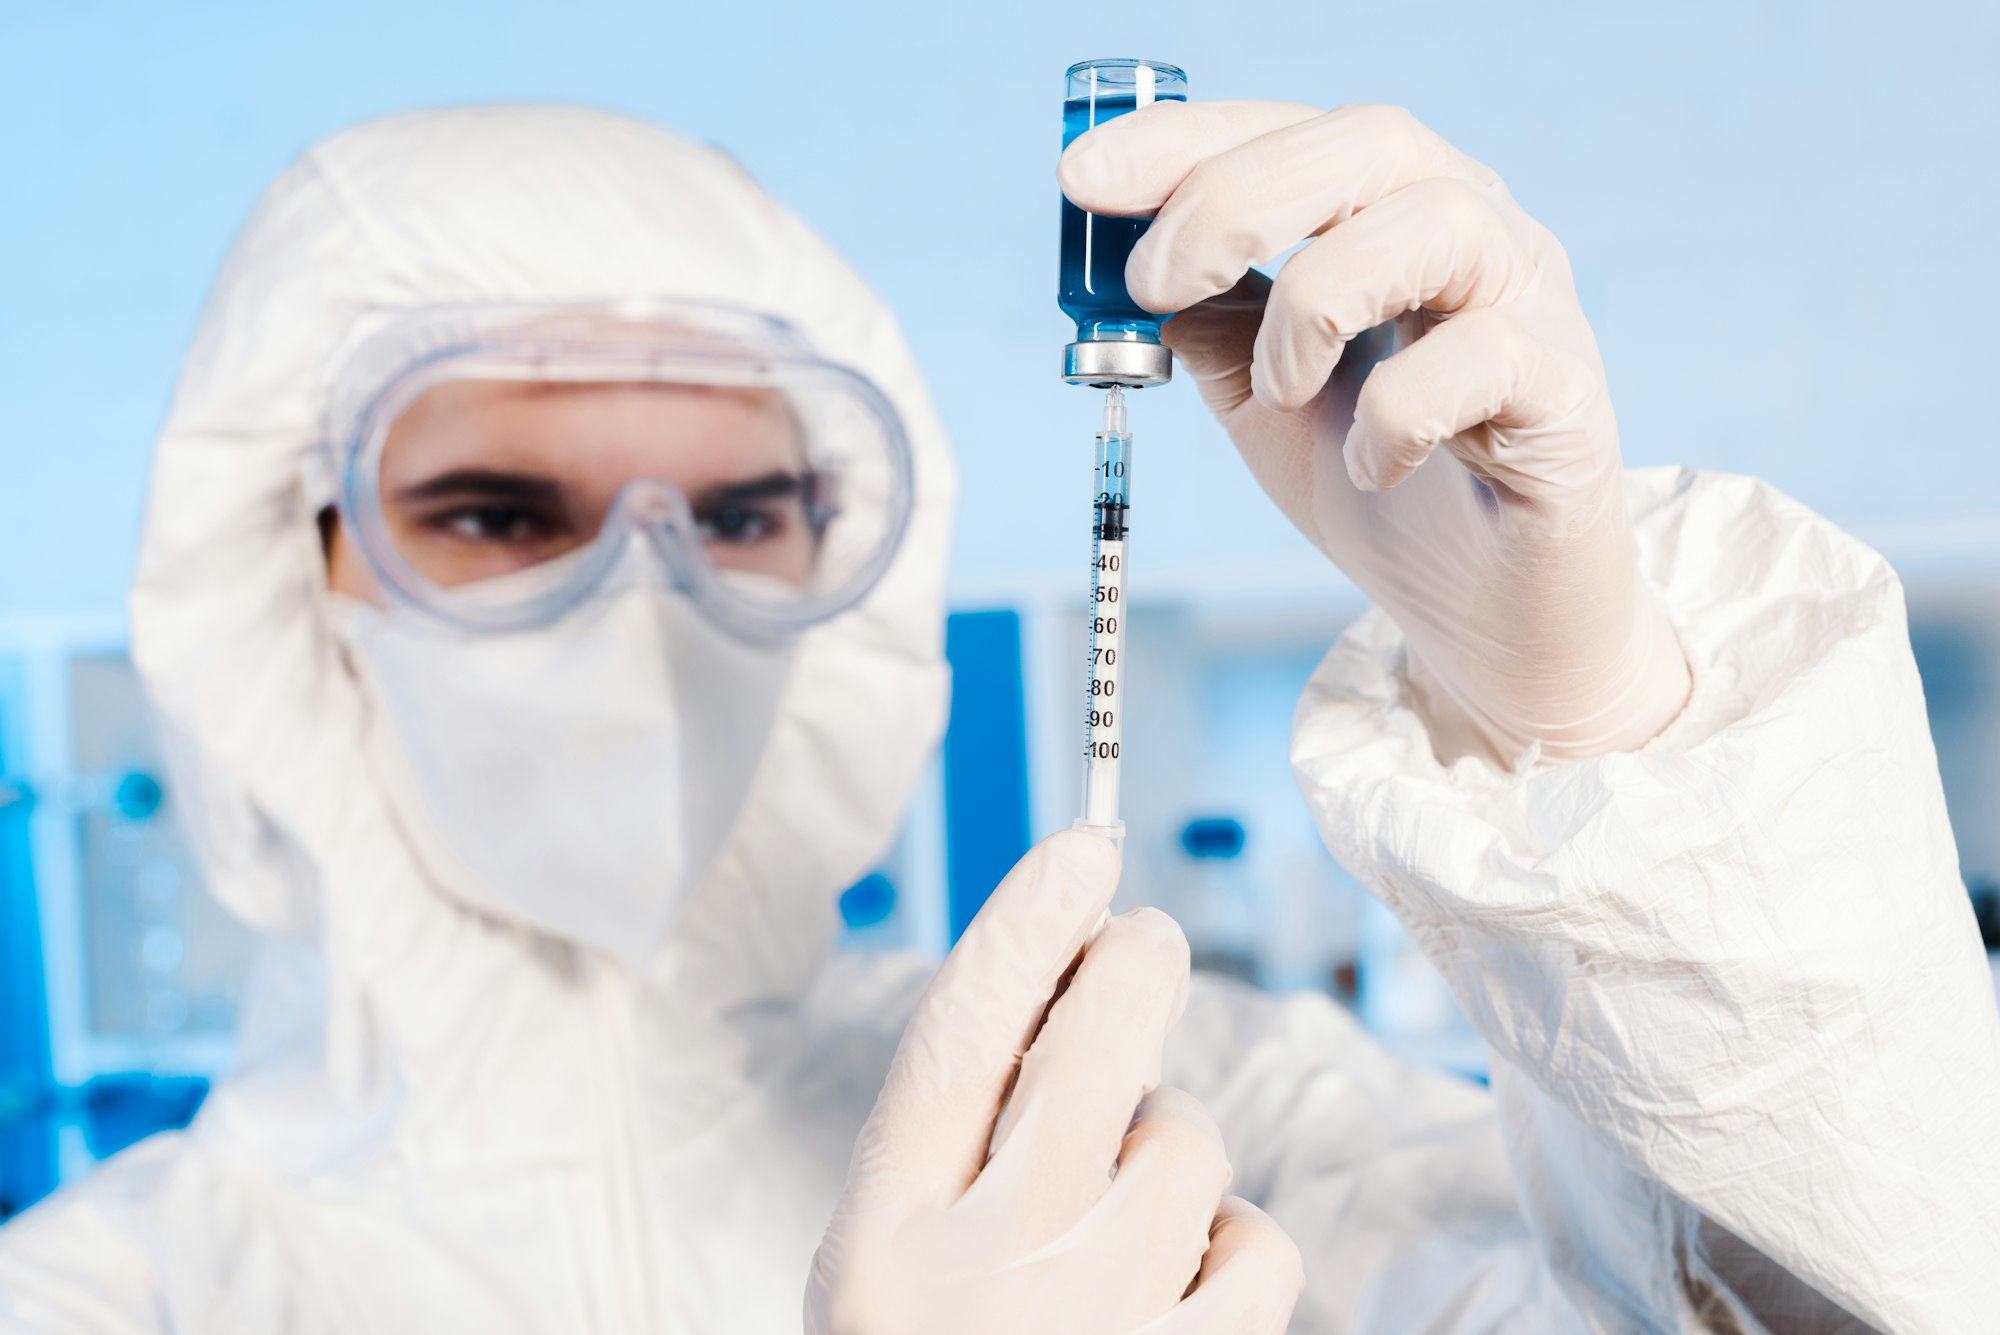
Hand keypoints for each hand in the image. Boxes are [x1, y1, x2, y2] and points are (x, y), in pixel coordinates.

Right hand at [806, 830, 1302, 1334]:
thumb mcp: (882, 1272)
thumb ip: (948, 1155)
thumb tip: (1061, 1002)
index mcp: (888, 1237)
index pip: (960, 1036)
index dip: (1026, 923)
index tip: (1081, 842)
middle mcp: (995, 1266)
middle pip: (1095, 1047)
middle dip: (1131, 962)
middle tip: (1140, 937)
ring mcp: (1107, 1320)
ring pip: (1190, 1141)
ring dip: (1168, 1150)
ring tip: (1120, 1215)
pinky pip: (1260, 1245)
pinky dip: (1232, 1249)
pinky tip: (1180, 1284)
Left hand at [1060, 102, 1689, 763]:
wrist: (1486, 620)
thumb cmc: (1386, 492)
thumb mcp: (1265, 403)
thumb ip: (1214, 331)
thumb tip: (1132, 283)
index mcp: (1394, 216)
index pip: (1293, 132)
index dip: (1184, 141)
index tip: (1083, 182)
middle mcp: (1476, 236)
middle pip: (1370, 144)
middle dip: (1236, 199)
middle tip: (1154, 283)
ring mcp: (1534, 309)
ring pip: (1439, 222)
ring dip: (1318, 300)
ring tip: (1281, 390)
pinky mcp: (1568, 399)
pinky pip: (1487, 359)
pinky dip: (1397, 412)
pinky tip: (1367, 470)